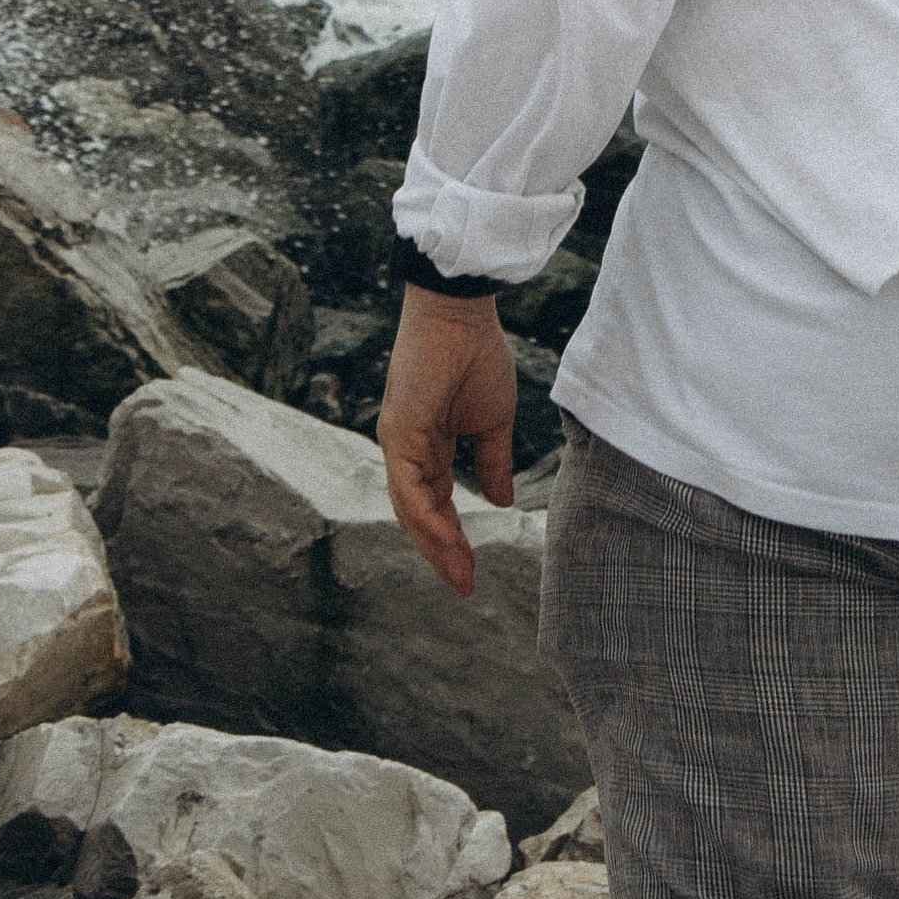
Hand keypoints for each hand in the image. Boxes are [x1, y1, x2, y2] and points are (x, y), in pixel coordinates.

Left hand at [378, 286, 519, 594]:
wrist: (461, 312)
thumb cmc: (476, 355)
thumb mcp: (492, 422)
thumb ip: (492, 463)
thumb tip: (500, 502)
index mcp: (426, 445)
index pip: (434, 503)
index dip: (451, 538)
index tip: (471, 572)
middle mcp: (406, 448)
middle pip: (417, 514)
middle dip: (441, 552)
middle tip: (465, 586)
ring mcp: (399, 441)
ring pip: (409, 507)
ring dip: (434, 544)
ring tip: (460, 574)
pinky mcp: (398, 431)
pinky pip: (409, 486)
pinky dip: (426, 517)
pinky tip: (449, 541)